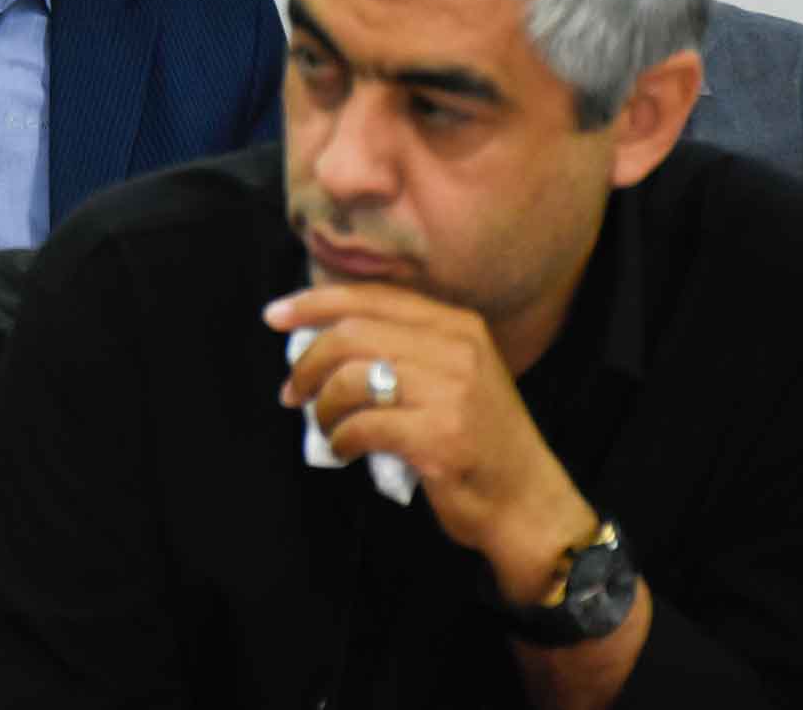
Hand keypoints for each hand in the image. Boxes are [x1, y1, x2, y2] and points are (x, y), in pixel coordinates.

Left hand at [266, 283, 596, 605]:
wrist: (528, 505)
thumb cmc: (478, 441)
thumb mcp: (451, 377)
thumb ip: (401, 349)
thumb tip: (317, 340)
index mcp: (457, 326)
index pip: (371, 297)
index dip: (314, 303)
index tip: (274, 317)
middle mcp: (457, 349)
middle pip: (352, 334)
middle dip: (308, 362)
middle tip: (293, 392)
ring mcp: (451, 392)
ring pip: (351, 378)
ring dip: (322, 406)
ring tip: (324, 426)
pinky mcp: (440, 436)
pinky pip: (363, 426)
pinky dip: (340, 439)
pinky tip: (343, 450)